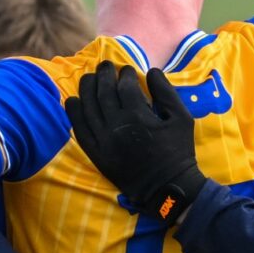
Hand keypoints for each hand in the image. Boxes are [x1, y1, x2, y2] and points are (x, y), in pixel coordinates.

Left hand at [67, 63, 204, 220]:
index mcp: (138, 116)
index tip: (125, 69)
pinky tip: (72, 101)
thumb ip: (166, 93)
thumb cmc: (178, 150)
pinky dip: (74, 114)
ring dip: (86, 90)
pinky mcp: (96, 153)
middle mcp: (116, 126)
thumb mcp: (181, 118)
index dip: (123, 75)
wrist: (166, 186)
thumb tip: (152, 71)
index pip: (124, 87)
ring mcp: (103, 141)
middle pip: (103, 94)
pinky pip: (80, 130)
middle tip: (104, 65)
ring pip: (88, 109)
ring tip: (88, 77)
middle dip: (103, 76)